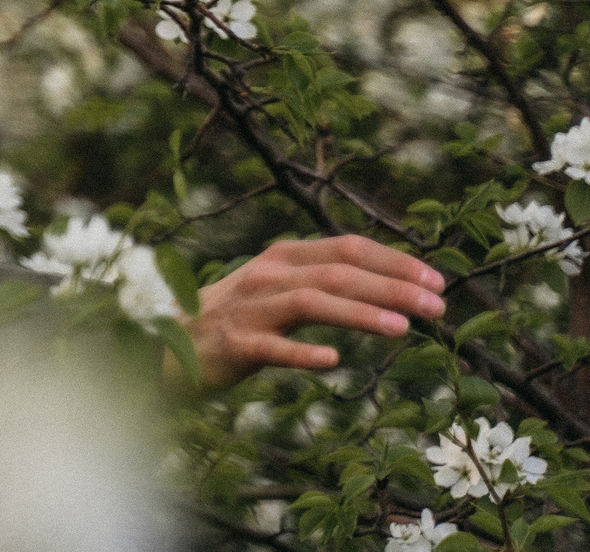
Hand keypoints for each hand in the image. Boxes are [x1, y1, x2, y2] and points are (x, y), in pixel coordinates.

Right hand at [182, 234, 446, 387]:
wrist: (172, 343)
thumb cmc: (241, 317)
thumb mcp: (279, 288)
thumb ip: (324, 282)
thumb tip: (394, 287)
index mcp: (282, 257)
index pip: (346, 248)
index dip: (393, 261)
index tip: (437, 282)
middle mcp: (267, 276)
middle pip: (336, 274)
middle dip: (391, 288)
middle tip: (438, 307)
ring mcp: (250, 309)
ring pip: (309, 304)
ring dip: (359, 314)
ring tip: (402, 329)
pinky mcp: (234, 344)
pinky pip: (271, 348)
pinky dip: (302, 354)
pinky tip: (333, 362)